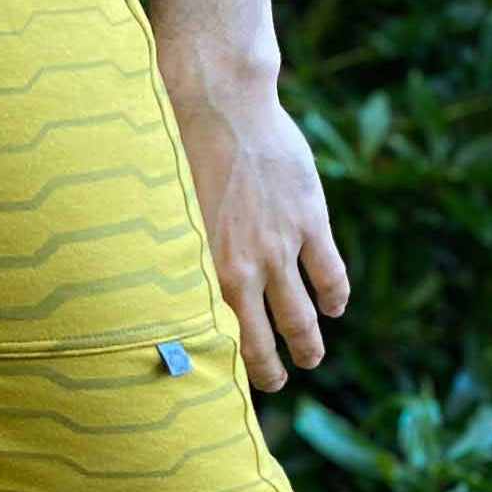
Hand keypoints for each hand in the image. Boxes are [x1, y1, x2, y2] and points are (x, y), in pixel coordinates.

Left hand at [161, 52, 350, 392]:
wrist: (218, 106)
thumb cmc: (175, 156)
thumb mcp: (163, 219)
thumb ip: (171, 257)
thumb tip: (156, 290)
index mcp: (200, 273)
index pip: (216, 336)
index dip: (225, 365)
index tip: (225, 385)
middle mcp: (242, 269)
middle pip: (262, 335)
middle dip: (271, 367)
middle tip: (277, 383)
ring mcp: (280, 247)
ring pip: (301, 311)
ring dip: (308, 341)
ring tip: (311, 359)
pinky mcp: (309, 220)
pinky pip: (328, 270)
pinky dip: (334, 294)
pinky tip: (336, 308)